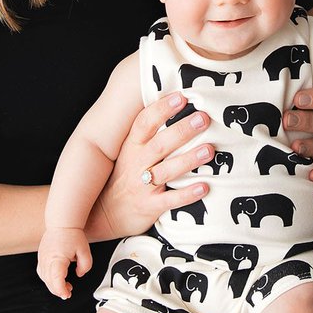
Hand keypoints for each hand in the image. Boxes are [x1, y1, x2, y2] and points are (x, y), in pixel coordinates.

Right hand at [37, 227, 92, 298]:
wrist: (62, 222)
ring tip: (65, 286)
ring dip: (53, 285)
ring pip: (44, 278)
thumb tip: (79, 274)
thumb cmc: (72, 234)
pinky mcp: (41, 257)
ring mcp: (42, 258)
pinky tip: (56, 278)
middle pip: (49, 282)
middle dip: (58, 290)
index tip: (67, 294)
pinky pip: (42, 272)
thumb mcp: (85, 250)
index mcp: (57, 258)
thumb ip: (86, 265)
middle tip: (68, 292)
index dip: (61, 290)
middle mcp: (46, 259)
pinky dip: (48, 279)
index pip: (56, 279)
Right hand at [87, 92, 212, 241]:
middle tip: (203, 118)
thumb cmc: (123, 177)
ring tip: (210, 149)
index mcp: (131, 147)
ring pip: (168, 170)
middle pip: (160, 144)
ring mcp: (142, 186)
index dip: (161, 109)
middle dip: (182, 130)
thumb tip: (173, 106)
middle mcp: (136, 164)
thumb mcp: (128, 152)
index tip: (180, 97)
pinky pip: (171, 200)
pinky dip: (187, 194)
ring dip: (189, 159)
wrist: (103, 214)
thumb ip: (147, 135)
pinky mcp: (150, 207)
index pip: (144, 123)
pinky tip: (204, 186)